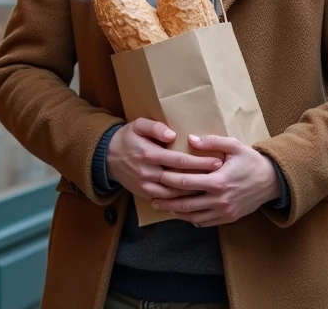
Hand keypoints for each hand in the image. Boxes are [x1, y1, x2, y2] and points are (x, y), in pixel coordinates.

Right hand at [106, 118, 221, 202]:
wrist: (106, 157)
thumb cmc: (126, 138)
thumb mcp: (137, 125)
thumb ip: (155, 127)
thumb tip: (172, 135)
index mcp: (149, 154)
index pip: (179, 160)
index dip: (199, 162)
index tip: (218, 162)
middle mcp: (148, 173)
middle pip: (180, 180)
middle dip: (202, 180)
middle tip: (222, 178)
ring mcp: (146, 186)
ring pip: (174, 194)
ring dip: (194, 194)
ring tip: (213, 191)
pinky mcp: (144, 194)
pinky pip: (165, 201)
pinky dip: (180, 202)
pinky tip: (195, 200)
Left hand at [152, 134, 281, 226]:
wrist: (272, 181)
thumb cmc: (251, 161)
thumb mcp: (234, 146)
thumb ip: (212, 142)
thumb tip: (190, 139)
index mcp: (218, 181)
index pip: (186, 182)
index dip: (169, 181)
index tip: (157, 176)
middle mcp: (219, 199)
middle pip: (185, 203)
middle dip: (166, 200)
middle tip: (152, 196)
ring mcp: (224, 211)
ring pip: (193, 216)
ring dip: (176, 212)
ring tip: (163, 206)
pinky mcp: (228, 218)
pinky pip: (205, 222)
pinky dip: (191, 219)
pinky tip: (182, 213)